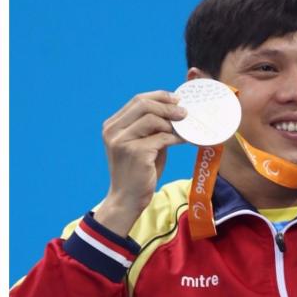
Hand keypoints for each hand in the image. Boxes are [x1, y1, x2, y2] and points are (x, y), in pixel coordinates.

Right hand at [95, 91, 186, 235]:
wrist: (126, 200)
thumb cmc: (136, 173)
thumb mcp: (141, 144)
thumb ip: (151, 128)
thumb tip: (175, 111)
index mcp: (112, 126)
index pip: (137, 100)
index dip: (159, 96)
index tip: (176, 99)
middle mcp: (113, 131)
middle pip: (143, 104)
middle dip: (167, 106)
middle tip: (184, 112)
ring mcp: (122, 141)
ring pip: (153, 119)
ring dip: (172, 123)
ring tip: (183, 129)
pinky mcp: (135, 152)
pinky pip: (162, 138)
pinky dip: (176, 138)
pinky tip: (183, 141)